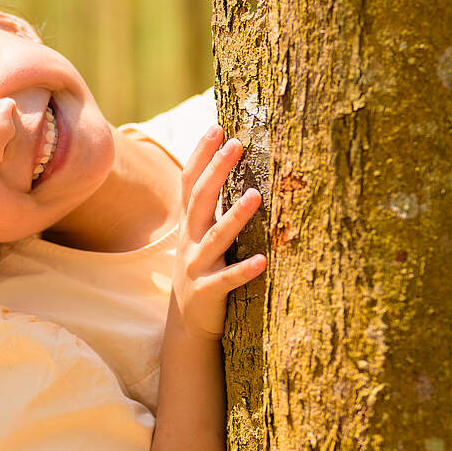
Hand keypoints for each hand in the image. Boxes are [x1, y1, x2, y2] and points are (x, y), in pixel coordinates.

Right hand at [172, 125, 266, 340]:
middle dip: (216, 171)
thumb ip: (212, 208)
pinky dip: (244, 270)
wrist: (188, 324)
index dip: (200, 155)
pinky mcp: (208, 293)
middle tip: (236, 144)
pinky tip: (263, 260)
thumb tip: (231, 169)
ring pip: (215, 238)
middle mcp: (189, 241)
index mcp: (189, 225)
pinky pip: (227, 280)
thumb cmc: (204, 270)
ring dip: (235, 216)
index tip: (216, 127)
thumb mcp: (202, 236)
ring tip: (256, 195)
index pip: (189, 182)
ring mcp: (196, 267)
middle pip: (200, 200)